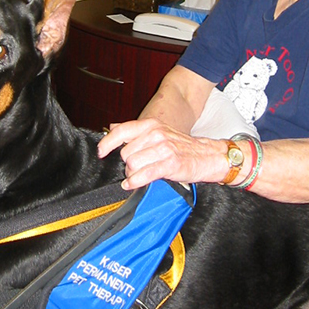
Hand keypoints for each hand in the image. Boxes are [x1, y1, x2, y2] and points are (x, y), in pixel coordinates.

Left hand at [98, 118, 226, 188]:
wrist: (208, 155)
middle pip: (125, 153)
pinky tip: (132, 184)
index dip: (107, 143)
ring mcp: (163, 148)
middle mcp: (156, 134)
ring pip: (132, 164)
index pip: (122, 130)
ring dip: (132, 173)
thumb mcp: (158, 131)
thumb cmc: (181, 146)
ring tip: (140, 174)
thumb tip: (112, 127)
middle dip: (127, 163)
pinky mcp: (170, 164)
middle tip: (135, 167)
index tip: (101, 152)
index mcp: (151, 125)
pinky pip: (144, 174)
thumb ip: (135, 131)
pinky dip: (134, 181)